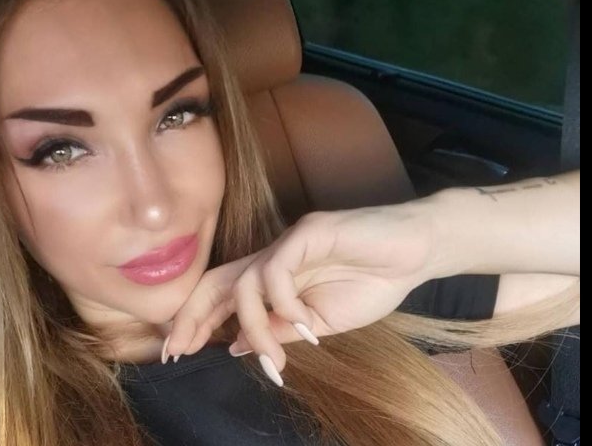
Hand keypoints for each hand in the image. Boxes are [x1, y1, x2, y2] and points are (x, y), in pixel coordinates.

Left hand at [165, 206, 439, 383]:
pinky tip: (306, 325)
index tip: (175, 353)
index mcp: (272, 277)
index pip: (220, 295)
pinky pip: (278, 269)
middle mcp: (272, 256)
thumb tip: (234, 346)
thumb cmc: (371, 283)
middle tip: (177, 351)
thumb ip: (279, 330)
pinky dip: (285, 304)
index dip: (194, 321)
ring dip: (254, 328)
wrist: (417, 252)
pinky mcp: (309, 231)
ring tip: (275, 360)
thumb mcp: (319, 323)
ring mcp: (289, 242)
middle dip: (191, 317)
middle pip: (216, 281)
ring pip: (245, 283)